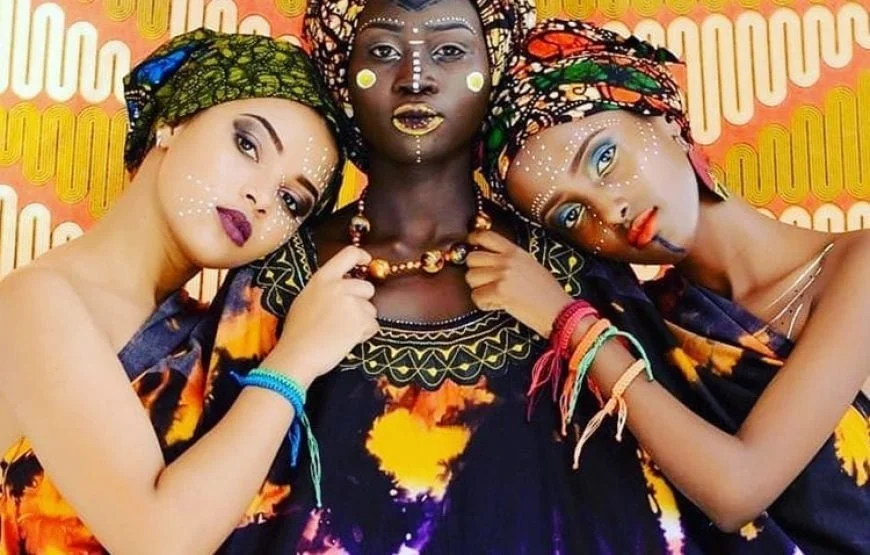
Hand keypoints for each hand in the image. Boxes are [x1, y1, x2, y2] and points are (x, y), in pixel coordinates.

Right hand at [264, 246, 378, 387]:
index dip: (361, 256)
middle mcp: (339, 286)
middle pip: (367, 287)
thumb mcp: (306, 299)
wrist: (297, 355)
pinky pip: (373, 326)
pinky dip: (364, 335)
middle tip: (344, 318)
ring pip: (370, 310)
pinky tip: (345, 340)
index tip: (367, 261)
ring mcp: (351, 303)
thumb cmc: (298, 332)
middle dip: (361, 302)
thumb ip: (325, 289)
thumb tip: (342, 286)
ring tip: (340, 332)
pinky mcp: (360, 321)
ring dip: (362, 321)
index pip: (348, 254)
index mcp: (322, 278)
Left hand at [466, 231, 572, 336]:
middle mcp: (508, 260)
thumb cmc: (547, 293)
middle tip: (487, 282)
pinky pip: (476, 296)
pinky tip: (498, 305)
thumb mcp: (530, 266)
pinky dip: (484, 304)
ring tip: (495, 295)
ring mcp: (503, 275)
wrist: (558, 311)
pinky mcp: (500, 292)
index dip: (473, 239)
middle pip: (472, 258)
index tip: (470, 244)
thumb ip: (508, 259)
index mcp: (516, 252)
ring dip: (479, 289)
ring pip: (471, 278)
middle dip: (475, 272)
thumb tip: (486, 258)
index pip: (486, 236)